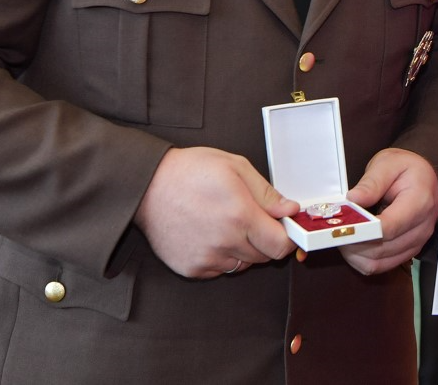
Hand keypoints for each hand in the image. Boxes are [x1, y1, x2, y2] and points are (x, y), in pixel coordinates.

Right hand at [134, 146, 297, 278]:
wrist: (147, 186)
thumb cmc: (189, 171)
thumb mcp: (236, 167)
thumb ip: (267, 193)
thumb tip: (290, 210)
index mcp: (240, 216)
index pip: (280, 245)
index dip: (288, 237)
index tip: (285, 228)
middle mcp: (225, 242)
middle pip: (264, 257)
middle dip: (265, 240)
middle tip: (251, 218)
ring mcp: (207, 258)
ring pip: (243, 264)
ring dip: (243, 249)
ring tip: (227, 223)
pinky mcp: (192, 268)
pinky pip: (220, 269)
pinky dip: (222, 256)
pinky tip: (210, 234)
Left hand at [339, 148, 437, 274]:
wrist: (423, 176)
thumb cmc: (407, 168)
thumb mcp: (388, 163)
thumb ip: (371, 182)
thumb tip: (354, 199)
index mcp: (419, 201)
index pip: (389, 227)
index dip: (362, 231)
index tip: (341, 227)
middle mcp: (422, 226)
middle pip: (382, 248)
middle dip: (354, 242)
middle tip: (335, 229)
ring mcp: (418, 241)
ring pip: (380, 262)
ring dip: (356, 253)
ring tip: (344, 235)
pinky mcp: (410, 250)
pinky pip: (383, 265)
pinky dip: (364, 259)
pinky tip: (354, 245)